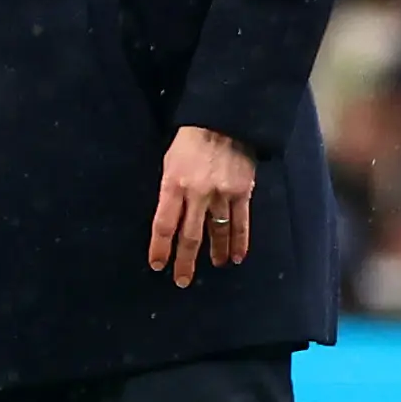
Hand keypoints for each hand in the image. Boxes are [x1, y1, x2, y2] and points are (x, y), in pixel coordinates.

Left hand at [148, 125, 255, 288]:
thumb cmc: (189, 142)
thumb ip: (169, 192)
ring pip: (217, 232)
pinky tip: (238, 256)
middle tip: (182, 280)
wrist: (223, 121)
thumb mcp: (169, 164)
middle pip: (189, 235)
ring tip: (215, 266)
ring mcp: (221, 194)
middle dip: (185, 260)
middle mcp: (197, 193)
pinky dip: (240, 241)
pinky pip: (241, 222)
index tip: (158, 265)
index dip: (160, 248)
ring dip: (215, 252)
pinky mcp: (243, 192)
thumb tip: (169, 221)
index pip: (163, 225)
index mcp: (173, 185)